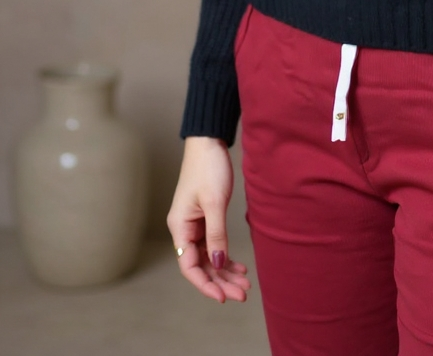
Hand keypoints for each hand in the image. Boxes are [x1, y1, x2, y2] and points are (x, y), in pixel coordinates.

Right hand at [166, 136, 250, 302]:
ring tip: (244, 283)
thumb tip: (218, 263)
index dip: (205, 283)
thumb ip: (216, 234)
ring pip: (209, 257)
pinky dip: (226, 256)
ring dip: (225, 271)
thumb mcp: (214, 202)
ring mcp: (195, 225)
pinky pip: (214, 245)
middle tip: (242, 293)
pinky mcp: (205, 219)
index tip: (223, 296)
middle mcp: (184, 229)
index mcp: (179, 227)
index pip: (189, 265)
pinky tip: (239, 266)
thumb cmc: (208, 168)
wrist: (208, 142)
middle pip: (200, 265)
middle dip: (220, 281)